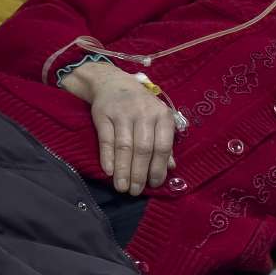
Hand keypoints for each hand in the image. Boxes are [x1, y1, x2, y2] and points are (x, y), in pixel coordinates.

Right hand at [60, 63, 175, 195]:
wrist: (114, 83)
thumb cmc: (142, 106)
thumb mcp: (158, 119)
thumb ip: (165, 142)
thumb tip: (171, 167)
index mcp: (162, 116)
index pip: (163, 146)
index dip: (159, 167)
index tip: (154, 184)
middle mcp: (144, 114)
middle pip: (143, 149)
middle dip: (139, 173)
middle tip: (135, 191)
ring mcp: (123, 114)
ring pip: (124, 147)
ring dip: (123, 170)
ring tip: (122, 188)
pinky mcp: (104, 115)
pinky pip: (106, 140)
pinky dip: (108, 158)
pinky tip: (109, 172)